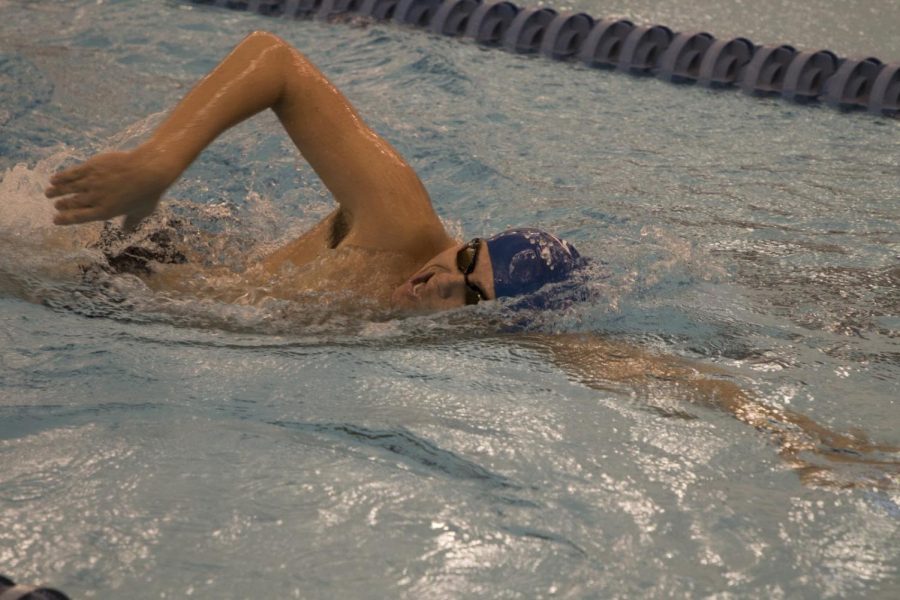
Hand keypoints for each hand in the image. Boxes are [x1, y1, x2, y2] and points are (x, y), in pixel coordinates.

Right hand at [45, 147, 174, 229]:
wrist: (148, 170)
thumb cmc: (148, 192)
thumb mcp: (142, 212)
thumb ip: (131, 221)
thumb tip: (126, 230)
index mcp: (105, 212)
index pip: (79, 217)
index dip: (65, 219)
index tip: (56, 220)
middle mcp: (95, 198)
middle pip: (73, 202)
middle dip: (61, 204)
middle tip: (55, 205)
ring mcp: (92, 182)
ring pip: (68, 188)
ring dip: (56, 191)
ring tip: (48, 193)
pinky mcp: (92, 167)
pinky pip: (72, 173)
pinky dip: (61, 177)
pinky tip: (54, 179)